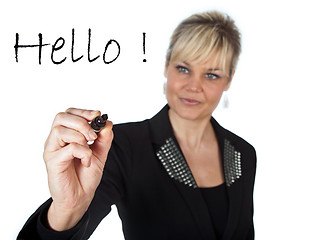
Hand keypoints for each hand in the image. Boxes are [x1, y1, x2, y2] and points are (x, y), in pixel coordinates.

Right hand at [43, 108, 112, 230]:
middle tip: (94, 136)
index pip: (69, 113)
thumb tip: (107, 123)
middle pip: (61, 117)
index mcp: (66, 135)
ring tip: (90, 149)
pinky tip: (87, 162)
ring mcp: (52, 150)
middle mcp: (56, 140)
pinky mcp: (52, 162)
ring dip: (81, 137)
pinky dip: (83, 152)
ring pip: (60, 130)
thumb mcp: (101, 153)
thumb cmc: (86, 175)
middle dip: (82, 122)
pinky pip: (68, 148)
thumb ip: (104, 138)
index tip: (97, 115)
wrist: (81, 197)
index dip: (83, 111)